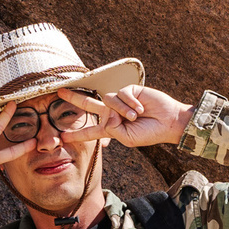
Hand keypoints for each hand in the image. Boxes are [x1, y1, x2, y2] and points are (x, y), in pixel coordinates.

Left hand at [57, 84, 192, 149]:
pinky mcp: (129, 90)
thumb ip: (112, 129)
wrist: (168, 122)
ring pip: (108, 100)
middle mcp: (112, 113)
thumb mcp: (127, 138)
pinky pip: (120, 93)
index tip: (61, 138)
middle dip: (74, 98)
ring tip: (136, 116)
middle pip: (88, 104)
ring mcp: (120, 101)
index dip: (76, 135)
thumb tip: (106, 114)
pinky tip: (140, 109)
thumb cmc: (149, 133)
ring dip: (122, 110)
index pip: (90, 131)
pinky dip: (130, 103)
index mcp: (110, 128)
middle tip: (59, 92)